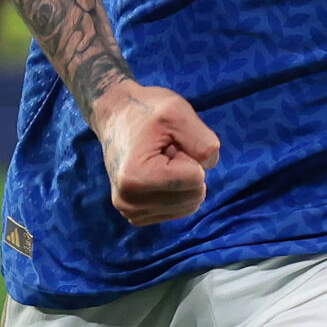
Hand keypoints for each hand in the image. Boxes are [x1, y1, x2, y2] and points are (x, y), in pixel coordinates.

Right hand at [89, 80, 220, 227]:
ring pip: (188, 206)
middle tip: (166, 151)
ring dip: (183, 182)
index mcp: (137, 177)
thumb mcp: (178, 113)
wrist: (116, 115)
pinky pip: (178, 211)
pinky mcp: (136, 215)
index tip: (167, 142)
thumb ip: (202, 141)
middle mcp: (129, 201)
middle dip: (188, 170)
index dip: (189, 155)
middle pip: (193, 196)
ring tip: (161, 161)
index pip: (196, 179)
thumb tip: (210, 165)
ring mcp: (130, 211)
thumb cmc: (146, 111)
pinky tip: (159, 174)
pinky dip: (177, 193)